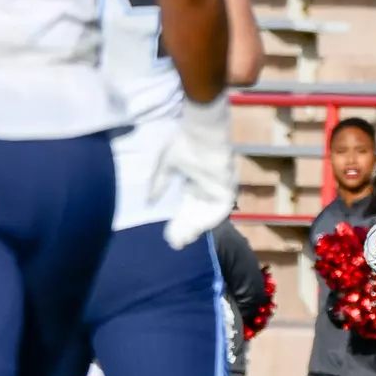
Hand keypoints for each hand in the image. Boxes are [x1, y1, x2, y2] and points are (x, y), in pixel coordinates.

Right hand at [151, 95, 235, 249]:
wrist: (202, 132)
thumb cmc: (184, 144)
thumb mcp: (165, 166)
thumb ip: (158, 184)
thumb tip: (148, 202)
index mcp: (194, 184)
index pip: (187, 209)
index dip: (178, 223)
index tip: (170, 237)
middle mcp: (207, 190)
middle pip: (197, 215)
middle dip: (186, 229)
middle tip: (176, 242)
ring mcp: (218, 190)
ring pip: (208, 215)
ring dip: (196, 227)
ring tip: (184, 238)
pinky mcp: (227, 188)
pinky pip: (220, 209)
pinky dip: (209, 219)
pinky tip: (197, 228)